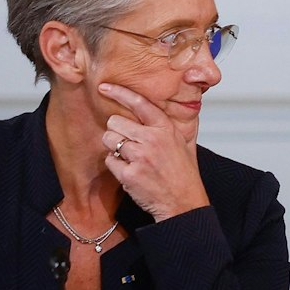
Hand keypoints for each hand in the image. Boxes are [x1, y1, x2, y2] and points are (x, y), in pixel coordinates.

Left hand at [98, 83, 209, 220]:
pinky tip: (130, 171)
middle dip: (117, 132)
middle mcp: (152, 139)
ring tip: (129, 157)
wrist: (183, 202)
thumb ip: (173, 124)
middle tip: (129, 143)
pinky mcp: (129, 174)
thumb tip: (173, 106)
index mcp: (166, 128)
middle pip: (115, 122)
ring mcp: (140, 156)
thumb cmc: (183, 173)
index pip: (139, 102)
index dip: (119, 92)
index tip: (104, 87)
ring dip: (114, 148)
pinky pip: (109, 160)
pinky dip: (116, 166)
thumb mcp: (185, 143)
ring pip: (109, 139)